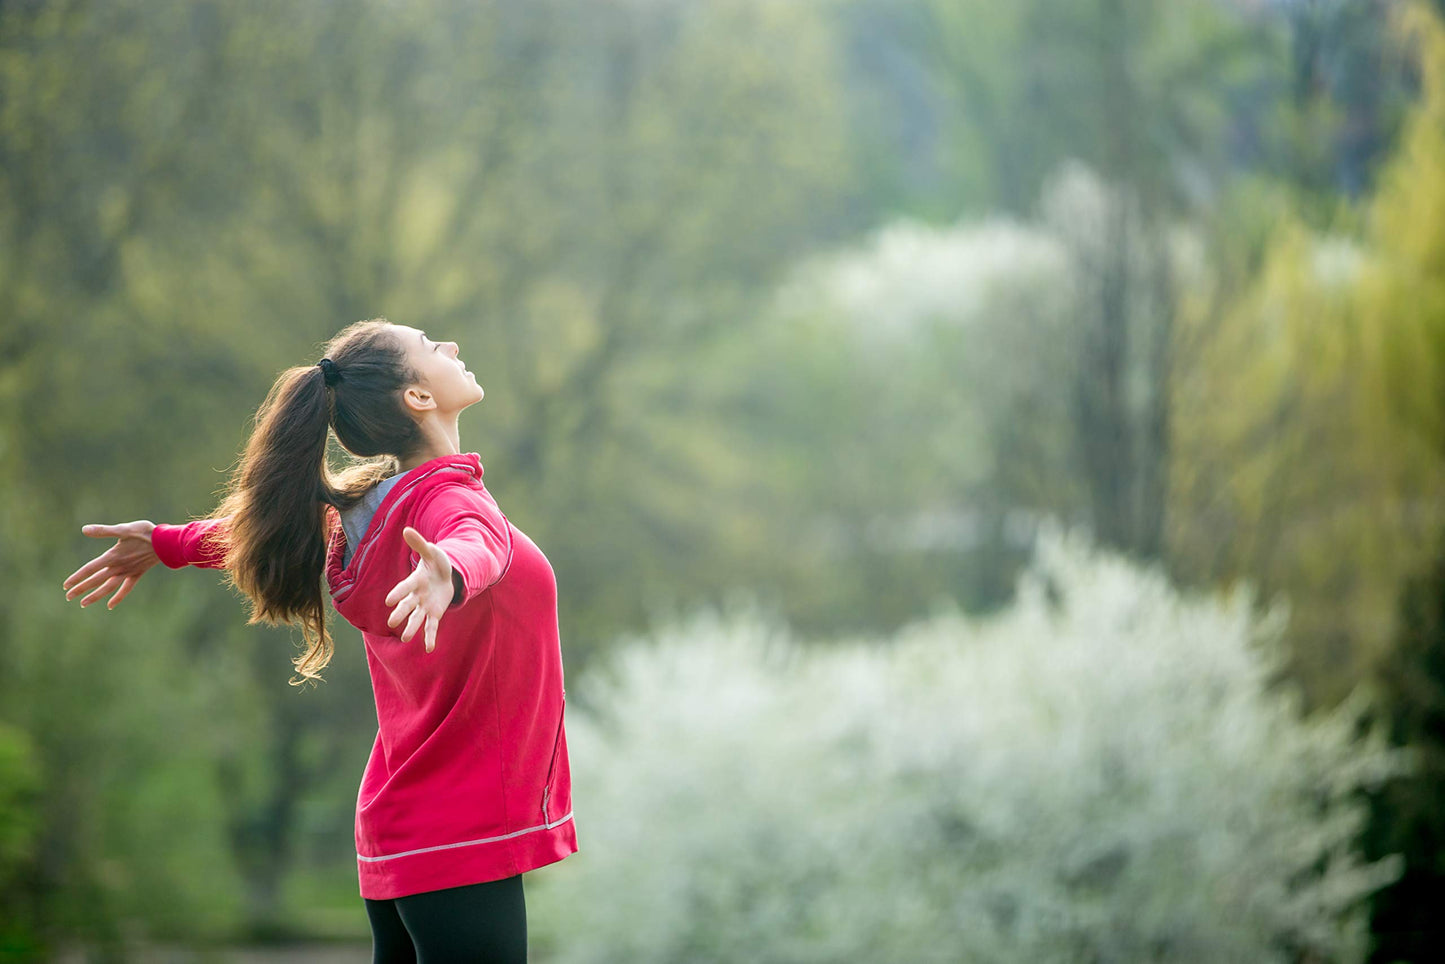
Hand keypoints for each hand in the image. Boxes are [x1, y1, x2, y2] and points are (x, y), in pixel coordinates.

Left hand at [63, 521, 160, 609]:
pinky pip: (126, 588)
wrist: (166, 543)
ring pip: (108, 587)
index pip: (90, 569)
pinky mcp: (137, 574)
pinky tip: (110, 605)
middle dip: (81, 588)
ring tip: (83, 603)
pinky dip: (118, 597)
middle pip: (96, 580)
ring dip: (96, 595)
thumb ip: (104, 531)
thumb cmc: (145, 533)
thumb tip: (84, 530)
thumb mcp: (123, 529)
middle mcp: (118, 567)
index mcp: (112, 556)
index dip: (77, 577)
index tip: (65, 586)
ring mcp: (128, 572)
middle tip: (68, 597)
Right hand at [385, 526, 456, 652]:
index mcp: (415, 580)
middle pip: (407, 605)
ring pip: (416, 619)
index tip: (388, 600)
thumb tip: (407, 530)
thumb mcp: (432, 552)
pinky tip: (429, 649)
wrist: (445, 575)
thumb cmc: (436, 562)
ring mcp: (424, 606)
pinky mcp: (434, 614)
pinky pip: (431, 627)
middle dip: (400, 613)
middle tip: (392, 623)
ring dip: (411, 628)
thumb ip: (420, 544)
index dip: (398, 593)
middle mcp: (416, 596)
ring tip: (405, 639)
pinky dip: (430, 637)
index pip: (405, 587)